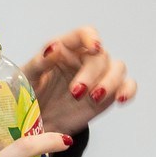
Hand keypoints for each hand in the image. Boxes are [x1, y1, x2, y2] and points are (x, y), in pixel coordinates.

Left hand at [22, 27, 136, 138]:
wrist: (36, 121)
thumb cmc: (29, 94)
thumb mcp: (27, 77)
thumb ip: (40, 62)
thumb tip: (53, 48)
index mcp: (66, 49)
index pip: (84, 34)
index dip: (91, 38)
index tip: (93, 49)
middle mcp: (85, 59)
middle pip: (101, 56)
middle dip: (91, 74)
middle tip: (76, 92)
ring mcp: (99, 77)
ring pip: (118, 69)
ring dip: (110, 82)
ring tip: (94, 98)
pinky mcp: (108, 95)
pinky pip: (126, 86)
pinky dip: (128, 90)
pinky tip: (120, 99)